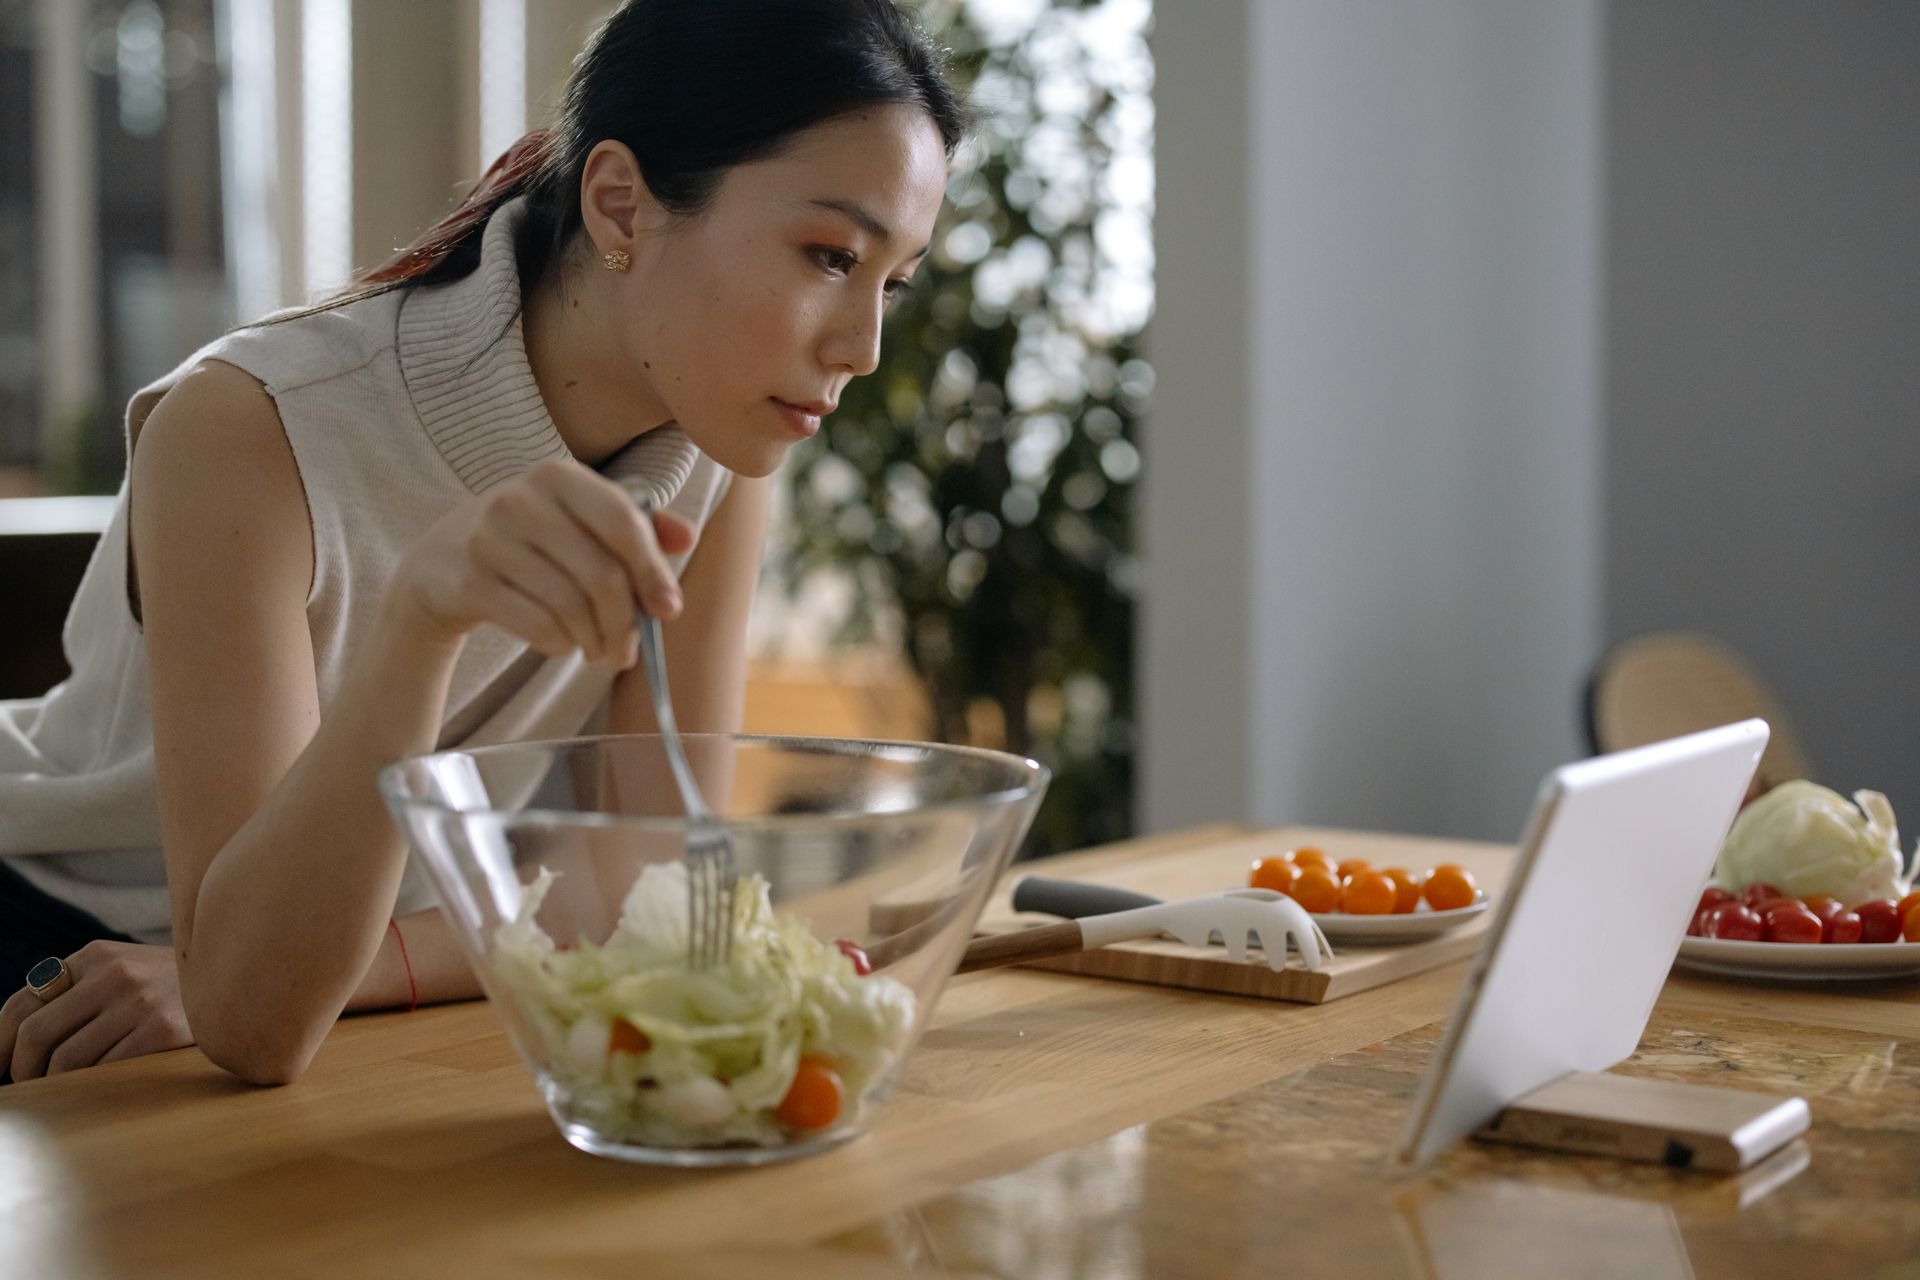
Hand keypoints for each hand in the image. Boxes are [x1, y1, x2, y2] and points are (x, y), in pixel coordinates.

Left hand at [0, 942, 193, 1080]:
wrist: (246, 983)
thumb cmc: (174, 992)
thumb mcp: (125, 973)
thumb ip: (79, 992)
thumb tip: (13, 1044)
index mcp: (97, 955)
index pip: (21, 1003)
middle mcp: (115, 973)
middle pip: (35, 1034)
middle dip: (21, 1072)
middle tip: (27, 1090)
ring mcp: (140, 1002)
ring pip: (66, 1062)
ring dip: (57, 1087)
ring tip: (67, 1095)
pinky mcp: (163, 1031)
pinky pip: (104, 1073)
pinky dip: (94, 1090)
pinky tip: (103, 1091)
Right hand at [389, 458, 696, 664]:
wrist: (439, 563)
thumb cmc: (531, 541)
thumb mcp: (579, 520)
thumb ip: (638, 525)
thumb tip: (688, 536)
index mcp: (557, 476)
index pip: (623, 523)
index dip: (653, 571)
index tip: (670, 611)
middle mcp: (519, 499)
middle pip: (600, 573)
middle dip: (624, 622)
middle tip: (629, 650)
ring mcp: (487, 539)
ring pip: (571, 605)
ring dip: (595, 639)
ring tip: (600, 651)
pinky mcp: (467, 582)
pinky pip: (537, 625)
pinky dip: (560, 644)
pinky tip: (563, 645)